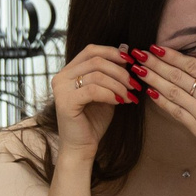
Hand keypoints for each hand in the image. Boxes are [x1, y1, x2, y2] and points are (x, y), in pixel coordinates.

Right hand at [49, 44, 137, 161]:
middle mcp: (61, 77)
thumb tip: (124, 48)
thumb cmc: (94, 120)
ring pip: (97, 74)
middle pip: (96, 60)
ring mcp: (61, 89)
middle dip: (120, 71)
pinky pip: (93, 90)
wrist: (82, 147)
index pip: (91, 50)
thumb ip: (111, 72)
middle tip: (134, 84)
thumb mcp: (106, 91)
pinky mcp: (65, 102)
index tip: (131, 62)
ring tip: (129, 96)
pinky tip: (119, 102)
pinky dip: (110, 94)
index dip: (113, 53)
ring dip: (118, 84)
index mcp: (69, 71)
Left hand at [134, 37, 195, 170]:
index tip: (157, 47)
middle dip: (155, 64)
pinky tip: (151, 93)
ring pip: (173, 93)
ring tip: (138, 70)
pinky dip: (162, 102)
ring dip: (154, 80)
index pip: (192, 65)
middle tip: (138, 54)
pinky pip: (176, 113)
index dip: (172, 56)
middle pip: (177, 77)